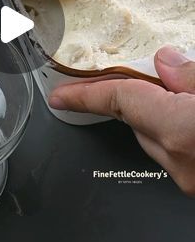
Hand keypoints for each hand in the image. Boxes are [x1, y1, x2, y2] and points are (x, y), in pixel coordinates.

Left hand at [48, 46, 194, 195]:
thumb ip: (190, 75)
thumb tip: (165, 61)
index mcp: (180, 132)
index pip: (117, 102)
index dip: (85, 94)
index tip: (60, 95)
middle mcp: (180, 164)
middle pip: (133, 122)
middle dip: (128, 97)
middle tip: (125, 74)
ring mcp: (189, 181)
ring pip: (154, 141)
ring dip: (154, 115)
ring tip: (171, 91)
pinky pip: (173, 154)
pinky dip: (173, 133)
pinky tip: (186, 118)